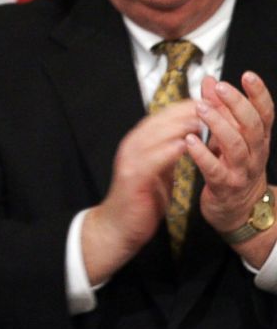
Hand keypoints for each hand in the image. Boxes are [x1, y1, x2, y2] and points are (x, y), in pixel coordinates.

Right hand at [82, 100, 201, 282]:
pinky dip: (169, 150)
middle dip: (185, 112)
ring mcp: (130, 160)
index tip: (207, 102)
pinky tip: (185, 145)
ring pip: (155, 135)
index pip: (161, 116)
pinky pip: (152, 159)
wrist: (119, 226)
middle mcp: (131, 146)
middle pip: (159, 120)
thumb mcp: (159, 170)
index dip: (184, 107)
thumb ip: (170, 153)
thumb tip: (189, 137)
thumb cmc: (141, 200)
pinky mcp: (133, 177)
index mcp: (137, 143)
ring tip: (202, 122)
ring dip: (179, 126)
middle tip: (209, 107)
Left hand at [188, 73, 273, 257]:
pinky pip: (215, 170)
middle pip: (252, 125)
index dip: (259, 94)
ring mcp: (242, 171)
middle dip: (237, 104)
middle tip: (220, 87)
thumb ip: (220, 109)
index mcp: (258, 139)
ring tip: (201, 108)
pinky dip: (203, 155)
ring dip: (219, 125)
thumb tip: (210, 80)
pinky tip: (190, 141)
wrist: (238, 211)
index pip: (264, 113)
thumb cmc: (233, 168)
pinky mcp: (225, 186)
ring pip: (236, 145)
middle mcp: (255, 153)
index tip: (247, 75)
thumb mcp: (230, 137)